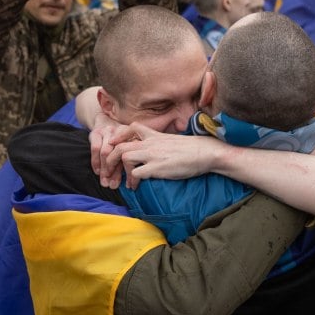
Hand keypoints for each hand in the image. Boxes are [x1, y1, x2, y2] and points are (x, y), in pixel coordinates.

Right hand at [89, 118, 139, 185]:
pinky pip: (95, 148)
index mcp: (134, 135)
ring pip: (106, 152)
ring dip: (105, 169)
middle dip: (116, 172)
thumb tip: (132, 183)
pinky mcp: (96, 132)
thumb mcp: (129, 147)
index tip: (129, 185)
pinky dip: (96, 162)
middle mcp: (121, 131)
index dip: (131, 171)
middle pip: (119, 153)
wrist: (105, 120)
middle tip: (113, 186)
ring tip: (105, 182)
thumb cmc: (120, 140)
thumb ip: (131, 161)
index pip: (133, 154)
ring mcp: (108, 131)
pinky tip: (98, 172)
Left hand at [103, 125, 231, 190]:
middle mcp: (150, 143)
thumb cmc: (193, 149)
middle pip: (120, 145)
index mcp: (155, 135)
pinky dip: (132, 180)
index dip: (119, 136)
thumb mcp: (173, 141)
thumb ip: (160, 143)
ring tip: (121, 181)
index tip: (114, 145)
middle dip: (110, 157)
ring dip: (119, 170)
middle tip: (108, 169)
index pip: (131, 128)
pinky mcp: (157, 168)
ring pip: (124, 157)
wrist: (205, 152)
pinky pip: (136, 173)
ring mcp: (153, 155)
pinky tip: (135, 186)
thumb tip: (154, 151)